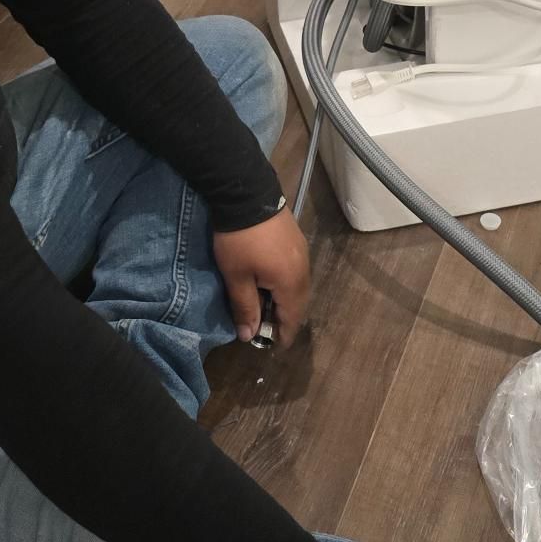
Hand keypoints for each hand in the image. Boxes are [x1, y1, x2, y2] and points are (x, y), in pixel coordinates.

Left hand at [213, 206, 309, 345]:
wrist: (246, 193)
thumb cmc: (239, 240)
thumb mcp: (237, 276)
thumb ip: (245, 308)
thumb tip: (249, 336)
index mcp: (291, 283)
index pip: (292, 319)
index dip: (284, 336)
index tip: (274, 348)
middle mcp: (303, 270)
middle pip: (299, 304)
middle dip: (285, 319)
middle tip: (266, 329)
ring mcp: (302, 253)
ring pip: (298, 287)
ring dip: (285, 301)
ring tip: (265, 306)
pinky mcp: (296, 240)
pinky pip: (296, 272)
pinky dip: (285, 285)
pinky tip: (270, 283)